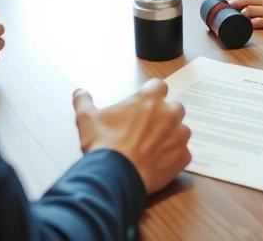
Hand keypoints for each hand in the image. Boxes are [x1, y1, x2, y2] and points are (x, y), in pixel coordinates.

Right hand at [73, 79, 190, 194]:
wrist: (115, 175)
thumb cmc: (103, 144)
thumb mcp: (86, 118)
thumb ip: (83, 101)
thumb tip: (79, 92)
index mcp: (149, 99)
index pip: (159, 86)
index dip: (152, 94)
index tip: (145, 103)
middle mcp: (169, 114)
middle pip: (174, 108)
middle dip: (165, 115)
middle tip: (149, 127)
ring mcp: (179, 136)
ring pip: (182, 130)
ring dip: (172, 135)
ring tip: (154, 147)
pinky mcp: (183, 157)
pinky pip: (183, 153)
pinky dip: (174, 156)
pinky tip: (159, 162)